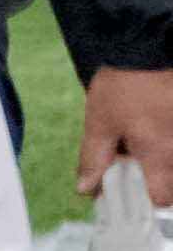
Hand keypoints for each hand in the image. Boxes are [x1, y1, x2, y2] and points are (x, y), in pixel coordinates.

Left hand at [78, 65, 172, 205]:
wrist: (149, 48)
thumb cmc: (123, 86)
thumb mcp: (99, 123)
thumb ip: (94, 158)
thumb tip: (86, 189)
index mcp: (160, 154)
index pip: (162, 198)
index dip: (145, 202)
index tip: (129, 195)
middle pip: (172, 183)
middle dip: (154, 182)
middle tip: (130, 167)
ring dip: (161, 163)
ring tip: (138, 146)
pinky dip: (165, 145)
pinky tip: (152, 131)